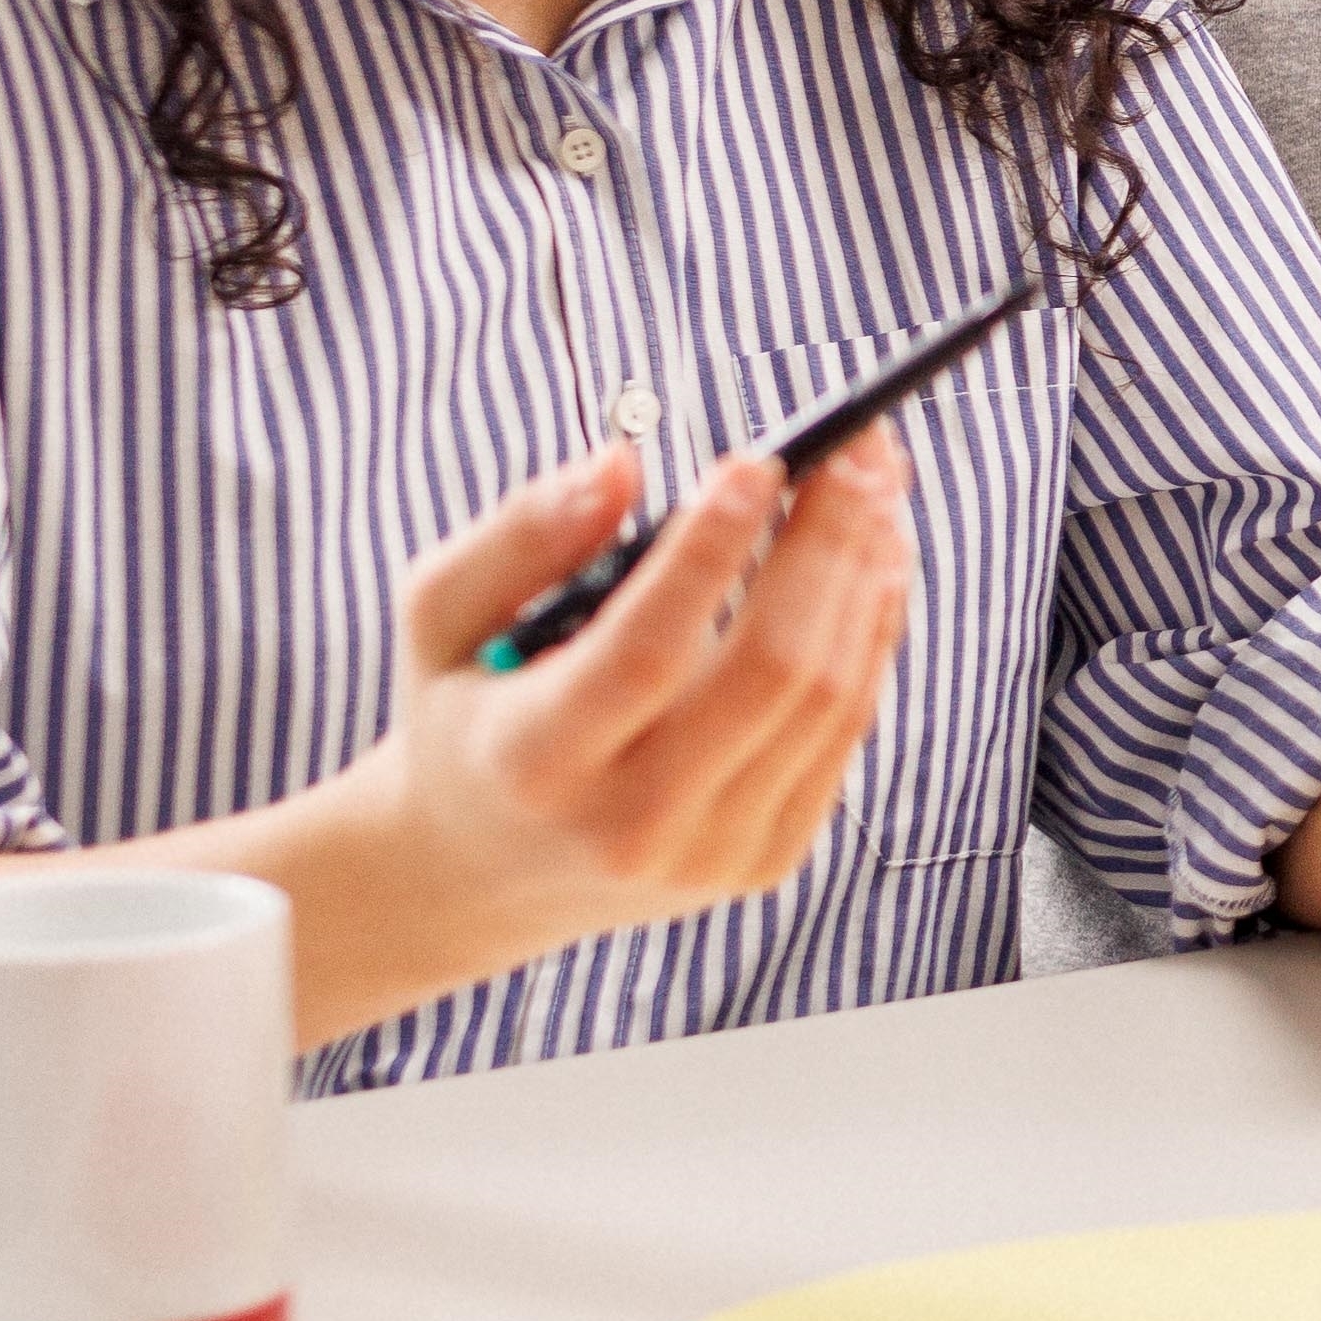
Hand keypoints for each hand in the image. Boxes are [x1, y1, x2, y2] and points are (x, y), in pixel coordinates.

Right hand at [349, 425, 923, 981]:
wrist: (482, 870)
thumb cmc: (467, 710)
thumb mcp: (442, 615)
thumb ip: (519, 534)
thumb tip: (621, 465)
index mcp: (534, 762)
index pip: (646, 653)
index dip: (709, 554)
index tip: (755, 461)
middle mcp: (627, 826)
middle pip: (768, 673)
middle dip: (823, 547)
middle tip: (853, 451)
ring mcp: (709, 854)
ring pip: (828, 700)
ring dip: (865, 578)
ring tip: (878, 484)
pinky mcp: (766, 859)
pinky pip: (845, 731)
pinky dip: (872, 634)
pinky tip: (876, 560)